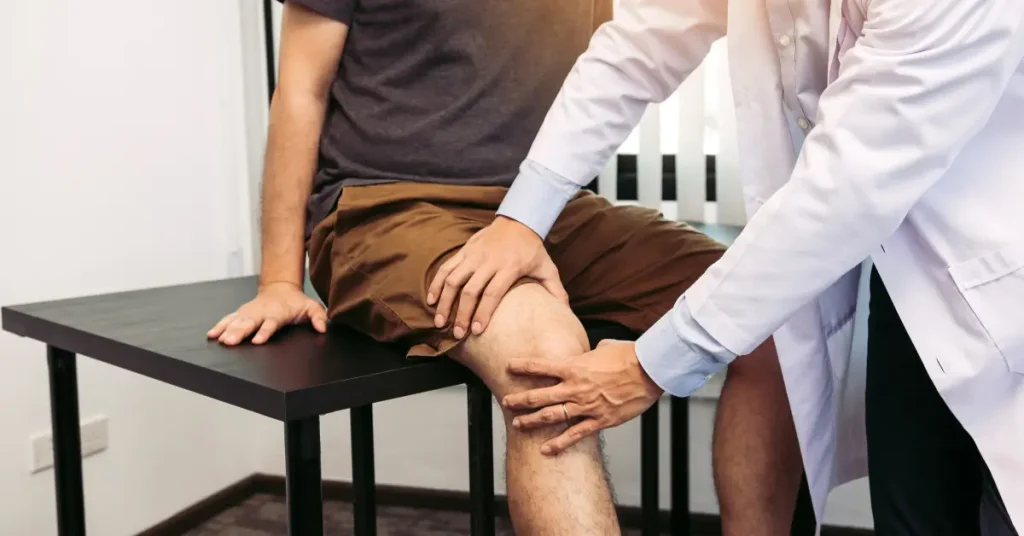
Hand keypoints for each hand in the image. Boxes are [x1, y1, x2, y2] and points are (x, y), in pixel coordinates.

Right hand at [207, 281, 327, 344]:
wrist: (280, 289)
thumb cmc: (296, 303)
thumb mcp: (311, 307)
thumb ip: (318, 316)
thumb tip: (323, 327)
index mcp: (277, 313)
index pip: (270, 323)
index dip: (264, 331)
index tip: (257, 340)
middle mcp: (261, 312)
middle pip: (249, 323)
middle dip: (240, 332)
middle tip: (231, 341)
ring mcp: (250, 312)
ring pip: (237, 321)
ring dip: (227, 330)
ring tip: (220, 340)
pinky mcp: (242, 313)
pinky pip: (229, 319)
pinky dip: (220, 326)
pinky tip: (212, 334)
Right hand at [427, 216, 567, 338]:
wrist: (518, 220)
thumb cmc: (533, 249)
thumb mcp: (547, 267)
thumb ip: (556, 291)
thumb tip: (567, 313)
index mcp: (509, 267)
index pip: (493, 292)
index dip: (483, 312)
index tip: (476, 331)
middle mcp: (488, 261)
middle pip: (470, 290)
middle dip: (462, 314)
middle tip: (457, 335)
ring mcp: (474, 255)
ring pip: (454, 279)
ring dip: (445, 302)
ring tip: (439, 322)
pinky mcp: (464, 251)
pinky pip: (446, 268)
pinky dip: (437, 284)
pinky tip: (432, 300)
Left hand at [502, 340, 662, 454]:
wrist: (648, 370)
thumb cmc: (629, 355)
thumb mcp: (604, 347)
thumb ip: (592, 352)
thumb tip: (594, 350)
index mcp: (575, 367)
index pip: (541, 366)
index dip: (523, 366)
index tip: (508, 366)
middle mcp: (575, 387)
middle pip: (539, 395)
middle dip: (520, 399)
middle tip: (505, 402)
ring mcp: (586, 406)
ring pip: (551, 416)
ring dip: (532, 421)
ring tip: (517, 424)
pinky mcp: (600, 420)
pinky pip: (575, 435)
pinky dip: (559, 443)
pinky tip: (546, 450)